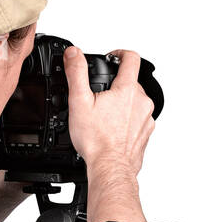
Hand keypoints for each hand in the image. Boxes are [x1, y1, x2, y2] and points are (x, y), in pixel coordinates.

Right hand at [63, 48, 155, 183]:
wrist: (110, 167)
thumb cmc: (97, 140)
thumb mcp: (79, 101)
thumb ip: (76, 73)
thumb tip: (74, 53)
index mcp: (128, 90)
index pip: (132, 59)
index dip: (120, 54)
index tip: (112, 57)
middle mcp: (142, 102)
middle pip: (132, 82)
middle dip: (116, 84)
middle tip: (100, 94)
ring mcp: (146, 118)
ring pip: (136, 101)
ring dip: (122, 102)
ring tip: (104, 114)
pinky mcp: (146, 132)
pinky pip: (138, 119)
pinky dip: (127, 119)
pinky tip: (112, 128)